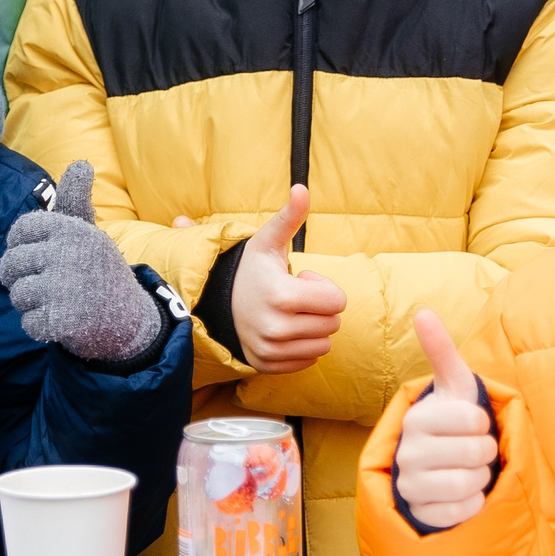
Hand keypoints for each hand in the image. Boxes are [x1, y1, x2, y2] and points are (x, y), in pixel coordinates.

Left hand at [0, 160, 164, 362]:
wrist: (131, 319)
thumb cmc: (97, 270)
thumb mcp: (87, 233)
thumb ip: (74, 200)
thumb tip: (82, 164)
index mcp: (70, 228)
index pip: (21, 230)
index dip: (21, 246)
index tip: (39, 256)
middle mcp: (66, 252)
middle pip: (11, 264)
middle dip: (22, 280)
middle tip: (48, 284)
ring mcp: (64, 287)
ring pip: (18, 295)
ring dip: (32, 305)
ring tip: (57, 302)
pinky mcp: (63, 319)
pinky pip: (28, 324)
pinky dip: (41, 328)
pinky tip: (61, 322)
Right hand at [229, 186, 344, 373]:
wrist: (216, 301)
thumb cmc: (251, 269)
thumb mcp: (268, 241)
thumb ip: (289, 217)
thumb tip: (302, 188)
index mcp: (282, 296)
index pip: (338, 302)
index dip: (323, 288)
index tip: (300, 281)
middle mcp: (276, 328)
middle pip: (333, 324)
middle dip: (319, 308)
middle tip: (293, 297)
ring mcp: (271, 351)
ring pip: (324, 345)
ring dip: (313, 328)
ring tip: (287, 313)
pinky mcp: (268, 366)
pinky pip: (310, 361)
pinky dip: (302, 346)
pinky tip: (283, 330)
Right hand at [391, 309, 496, 530]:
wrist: (436, 470)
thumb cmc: (453, 424)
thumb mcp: (453, 387)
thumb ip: (441, 350)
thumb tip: (423, 312)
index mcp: (417, 418)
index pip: (472, 420)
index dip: (483, 423)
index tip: (473, 424)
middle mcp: (408, 452)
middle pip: (475, 453)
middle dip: (485, 452)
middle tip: (474, 450)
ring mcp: (412, 486)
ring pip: (469, 483)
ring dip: (481, 477)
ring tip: (469, 469)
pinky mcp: (422, 515)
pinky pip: (464, 510)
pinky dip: (474, 502)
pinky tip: (464, 493)